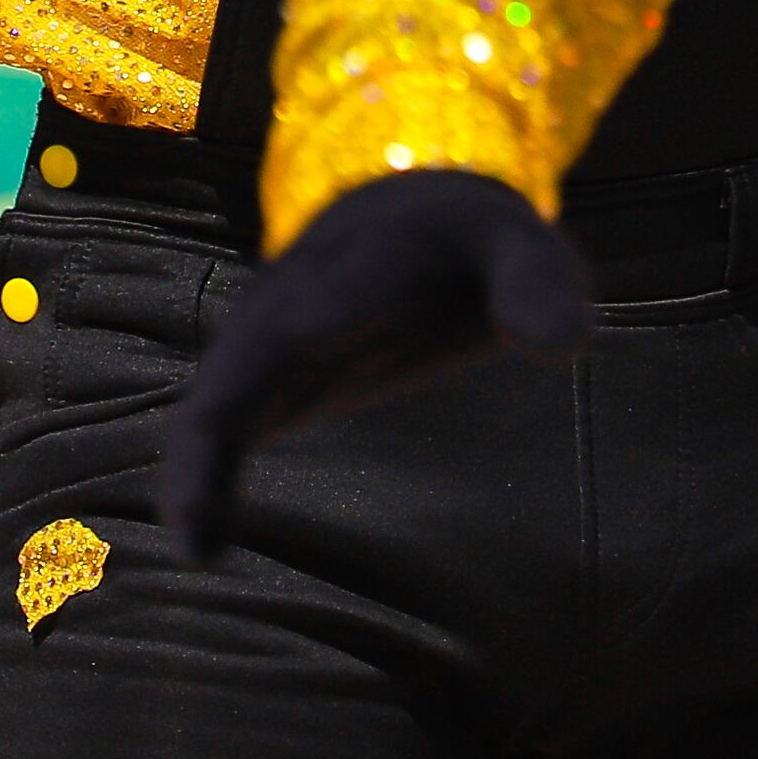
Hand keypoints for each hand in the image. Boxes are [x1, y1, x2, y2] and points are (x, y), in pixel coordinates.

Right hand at [158, 170, 588, 558]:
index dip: (330, 307)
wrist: (401, 209)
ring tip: (193, 548)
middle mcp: (299, 298)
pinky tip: (202, 549)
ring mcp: (270, 342)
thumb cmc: (468, 239)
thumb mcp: (517, 244)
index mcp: (370, 259)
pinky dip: (203, 483)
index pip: (346, 284)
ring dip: (195, 470)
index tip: (313, 336)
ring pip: (214, 402)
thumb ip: (537, 284)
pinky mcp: (263, 382)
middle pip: (247, 353)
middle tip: (200, 503)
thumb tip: (564, 346)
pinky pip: (219, 430)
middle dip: (222, 416)